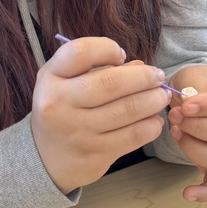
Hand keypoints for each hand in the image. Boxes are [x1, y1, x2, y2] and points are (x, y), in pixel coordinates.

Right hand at [31, 36, 170, 193]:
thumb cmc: (61, 110)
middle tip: (158, 77)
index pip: (80, 52)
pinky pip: (133, 136)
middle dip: (144, 77)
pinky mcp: (94, 154)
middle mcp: (59, 103)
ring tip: (162, 97)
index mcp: (50, 78)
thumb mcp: (65, 83)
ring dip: (153, 100)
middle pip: (111, 82)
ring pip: (128, 110)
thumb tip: (140, 67)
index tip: (121, 55)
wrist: (45, 159)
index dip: (107, 48)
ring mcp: (77, 131)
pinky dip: (151, 126)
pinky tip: (154, 121)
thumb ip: (97, 69)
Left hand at [166, 65, 206, 202]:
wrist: (203, 95)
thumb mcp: (195, 73)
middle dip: (199, 128)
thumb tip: (190, 104)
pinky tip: (188, 193)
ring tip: (176, 133)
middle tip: (174, 117)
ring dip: (197, 150)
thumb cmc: (202, 83)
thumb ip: (193, 84)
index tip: (184, 107)